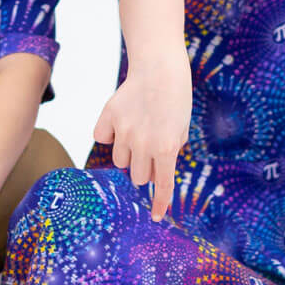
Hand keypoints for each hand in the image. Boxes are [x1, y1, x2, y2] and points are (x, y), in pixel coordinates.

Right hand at [93, 51, 190, 221]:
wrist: (160, 67)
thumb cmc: (176, 97)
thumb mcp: (182, 128)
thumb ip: (170, 151)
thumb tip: (154, 171)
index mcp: (166, 148)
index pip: (162, 185)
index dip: (160, 203)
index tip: (157, 217)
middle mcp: (143, 144)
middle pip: (137, 176)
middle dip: (144, 168)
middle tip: (151, 148)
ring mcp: (123, 131)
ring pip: (119, 160)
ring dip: (128, 153)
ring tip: (137, 132)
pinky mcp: (108, 118)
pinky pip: (102, 138)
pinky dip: (109, 134)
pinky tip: (120, 121)